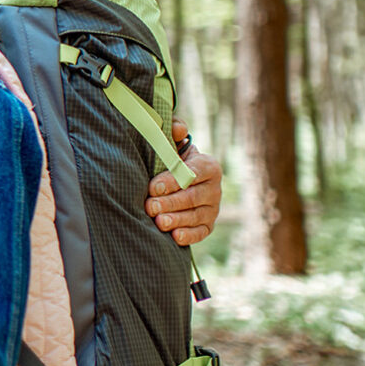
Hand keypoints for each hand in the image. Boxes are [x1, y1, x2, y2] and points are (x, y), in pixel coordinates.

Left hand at [146, 118, 222, 245]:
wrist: (180, 180)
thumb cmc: (171, 160)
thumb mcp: (172, 144)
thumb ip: (173, 132)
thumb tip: (178, 129)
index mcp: (208, 166)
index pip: (192, 173)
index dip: (172, 181)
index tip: (153, 187)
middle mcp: (215, 188)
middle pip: (193, 197)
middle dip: (170, 202)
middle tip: (150, 206)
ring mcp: (213, 208)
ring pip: (196, 216)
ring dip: (177, 220)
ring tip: (159, 222)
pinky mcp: (209, 225)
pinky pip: (201, 232)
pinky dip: (189, 235)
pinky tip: (175, 236)